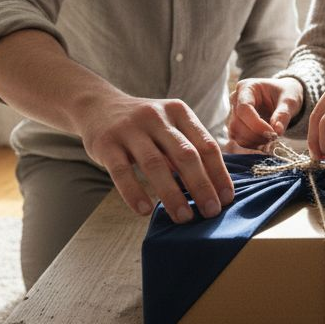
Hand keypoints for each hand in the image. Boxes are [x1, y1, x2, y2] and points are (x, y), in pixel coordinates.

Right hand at [77, 96, 233, 223]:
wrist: (97, 105)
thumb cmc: (143, 125)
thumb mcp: (169, 125)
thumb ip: (188, 148)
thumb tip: (215, 188)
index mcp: (178, 112)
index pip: (206, 145)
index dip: (219, 173)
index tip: (227, 199)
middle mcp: (156, 116)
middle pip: (185, 155)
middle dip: (202, 186)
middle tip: (211, 212)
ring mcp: (130, 128)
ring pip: (155, 164)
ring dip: (172, 195)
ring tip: (183, 218)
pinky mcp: (106, 143)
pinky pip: (122, 172)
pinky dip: (134, 193)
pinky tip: (145, 210)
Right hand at [228, 77, 304, 148]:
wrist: (283, 97)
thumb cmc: (285, 94)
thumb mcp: (289, 101)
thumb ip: (283, 114)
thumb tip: (277, 131)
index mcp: (247, 87)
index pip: (244, 108)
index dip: (256, 124)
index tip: (273, 133)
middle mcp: (236, 99)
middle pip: (237, 123)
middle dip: (257, 134)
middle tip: (275, 137)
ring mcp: (234, 113)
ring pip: (235, 133)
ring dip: (254, 141)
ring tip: (271, 139)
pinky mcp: (237, 126)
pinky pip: (239, 139)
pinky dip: (252, 144)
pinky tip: (265, 142)